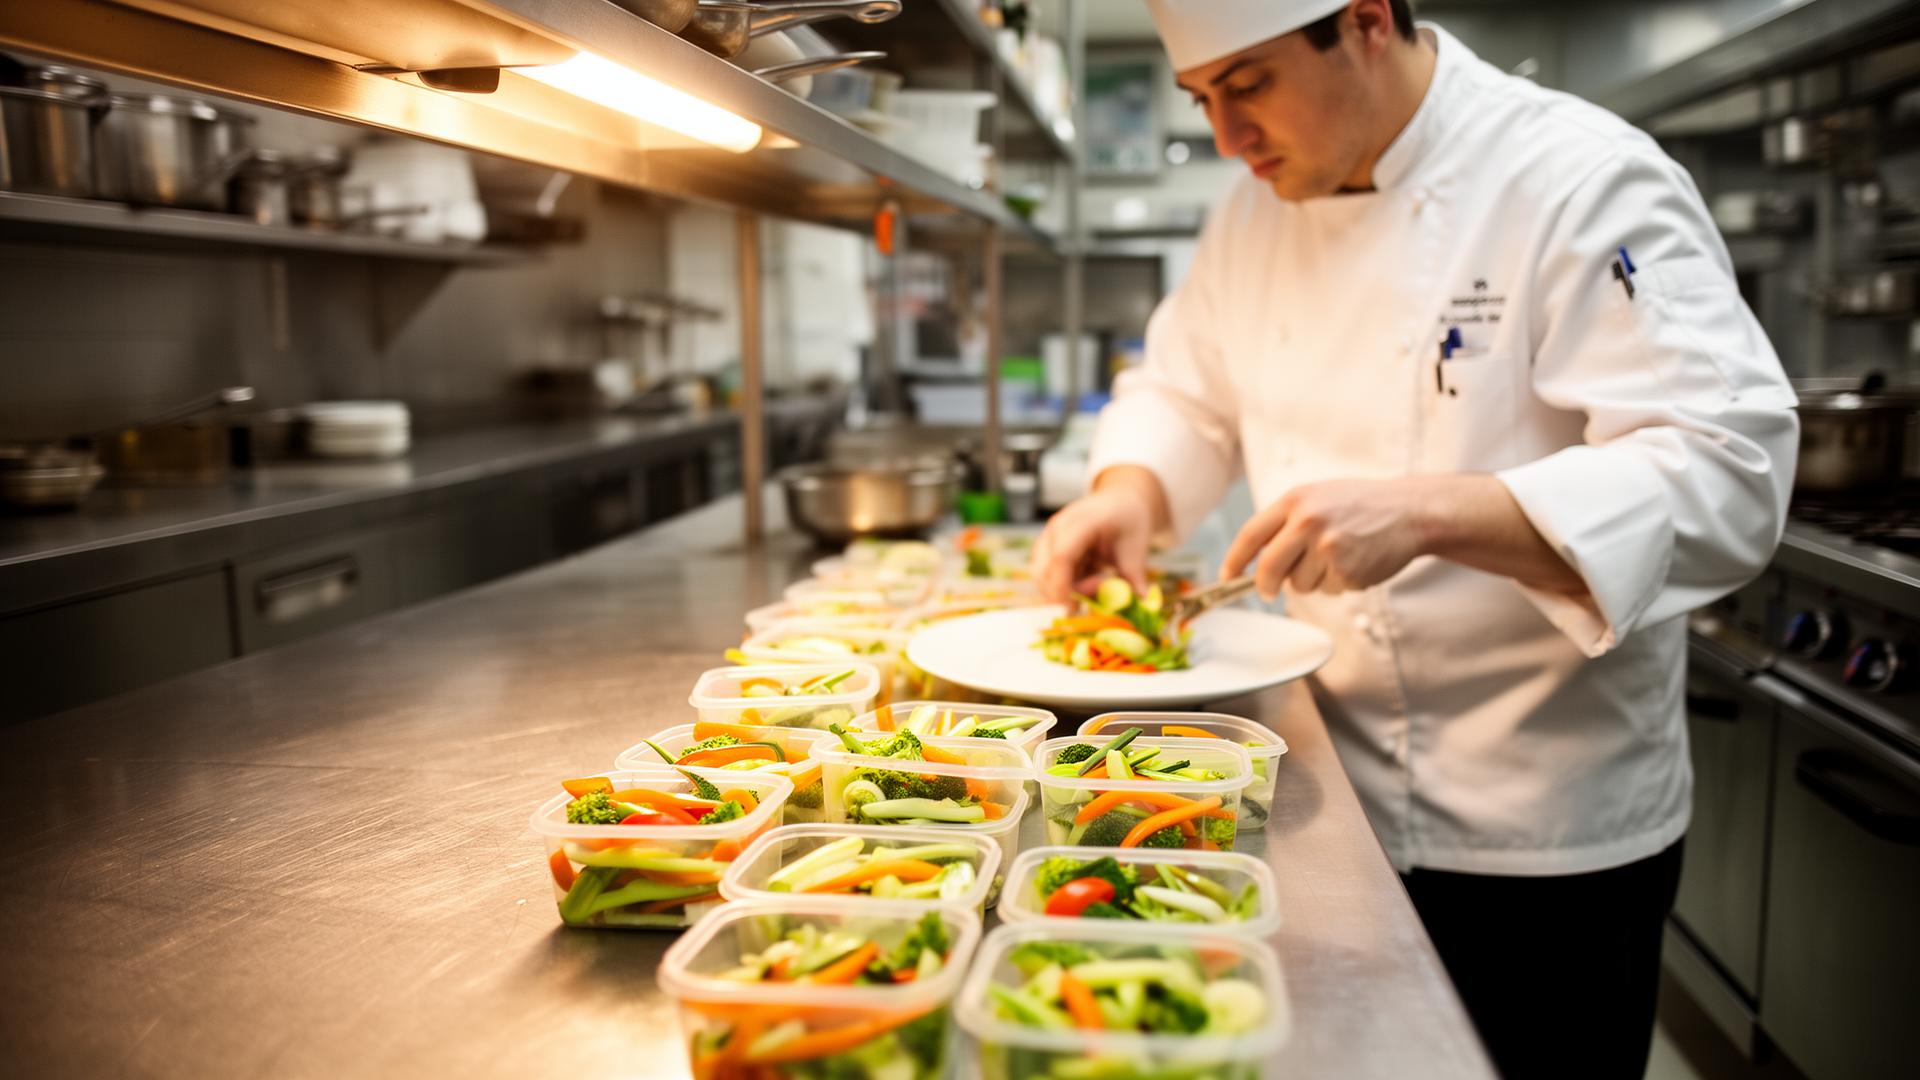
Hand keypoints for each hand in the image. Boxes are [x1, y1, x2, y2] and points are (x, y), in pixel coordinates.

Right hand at [1030, 466, 1167, 601]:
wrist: (1119, 503)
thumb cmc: (1127, 521)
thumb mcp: (1137, 546)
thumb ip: (1134, 576)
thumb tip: (1139, 602)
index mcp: (1084, 520)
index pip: (1063, 554)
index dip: (1063, 584)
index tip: (1075, 607)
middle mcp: (1058, 527)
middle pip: (1044, 569)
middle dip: (1062, 594)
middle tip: (1089, 603)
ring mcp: (1049, 538)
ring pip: (1041, 576)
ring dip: (1063, 591)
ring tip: (1094, 586)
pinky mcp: (1046, 550)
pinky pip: (1046, 577)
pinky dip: (1063, 586)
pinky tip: (1086, 580)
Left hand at [1221, 478, 1433, 600]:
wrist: (1409, 511)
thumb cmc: (1358, 505)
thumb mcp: (1317, 498)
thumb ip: (1286, 522)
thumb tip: (1253, 561)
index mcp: (1295, 500)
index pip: (1251, 535)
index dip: (1234, 560)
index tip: (1226, 577)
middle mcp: (1308, 522)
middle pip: (1268, 568)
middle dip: (1265, 585)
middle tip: (1268, 591)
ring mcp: (1328, 548)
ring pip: (1299, 584)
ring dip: (1312, 579)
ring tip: (1337, 555)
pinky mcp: (1347, 571)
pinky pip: (1326, 590)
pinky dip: (1336, 583)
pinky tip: (1354, 562)